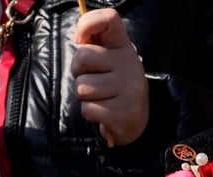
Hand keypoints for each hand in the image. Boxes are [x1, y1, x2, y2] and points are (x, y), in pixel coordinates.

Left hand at [72, 8, 148, 144]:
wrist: (134, 121)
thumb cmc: (113, 86)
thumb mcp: (108, 60)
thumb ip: (94, 44)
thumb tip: (79, 37)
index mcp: (123, 47)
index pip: (109, 19)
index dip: (87, 23)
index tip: (80, 39)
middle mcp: (129, 64)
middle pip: (83, 56)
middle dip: (77, 71)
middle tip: (91, 79)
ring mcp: (129, 89)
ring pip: (82, 87)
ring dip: (84, 96)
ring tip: (100, 97)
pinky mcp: (124, 113)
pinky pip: (88, 109)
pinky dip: (90, 113)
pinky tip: (104, 112)